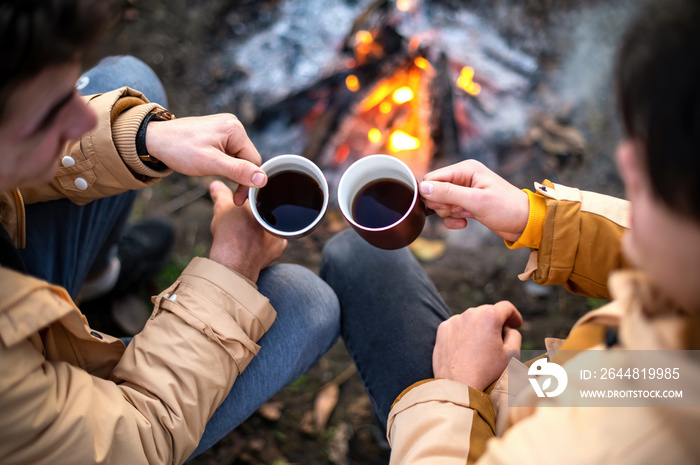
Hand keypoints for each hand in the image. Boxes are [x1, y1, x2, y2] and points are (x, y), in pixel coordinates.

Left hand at [146, 114, 266, 205]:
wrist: (154, 140)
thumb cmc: (179, 150)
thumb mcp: (210, 163)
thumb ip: (238, 171)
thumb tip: (263, 179)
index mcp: (235, 129)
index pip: (254, 161)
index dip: (248, 182)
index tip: (237, 199)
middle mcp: (233, 125)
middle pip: (247, 159)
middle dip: (238, 177)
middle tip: (227, 193)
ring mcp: (225, 129)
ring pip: (238, 158)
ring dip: (230, 171)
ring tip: (213, 176)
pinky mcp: (217, 134)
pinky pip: (229, 154)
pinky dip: (223, 165)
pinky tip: (211, 168)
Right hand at [207, 180, 285, 281]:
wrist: (235, 264)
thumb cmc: (230, 233)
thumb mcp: (222, 208)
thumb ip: (221, 194)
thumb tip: (215, 185)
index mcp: (269, 204)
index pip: (260, 194)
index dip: (246, 197)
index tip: (237, 202)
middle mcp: (279, 219)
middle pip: (265, 211)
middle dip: (253, 212)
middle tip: (239, 216)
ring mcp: (280, 236)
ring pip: (268, 227)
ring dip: (257, 227)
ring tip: (243, 230)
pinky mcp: (278, 251)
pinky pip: (269, 242)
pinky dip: (260, 241)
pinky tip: (250, 242)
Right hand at [419, 160, 528, 241]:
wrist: (525, 222)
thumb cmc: (506, 208)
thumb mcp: (476, 200)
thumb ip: (448, 193)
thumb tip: (423, 187)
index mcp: (465, 169)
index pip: (432, 178)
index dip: (433, 194)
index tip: (447, 205)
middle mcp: (463, 177)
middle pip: (434, 191)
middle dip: (443, 205)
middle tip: (460, 209)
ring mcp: (465, 191)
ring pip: (440, 203)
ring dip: (449, 213)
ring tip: (467, 215)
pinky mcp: (467, 204)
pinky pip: (449, 211)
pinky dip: (453, 219)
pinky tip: (465, 222)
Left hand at [432, 301, 521, 390]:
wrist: (457, 385)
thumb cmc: (487, 372)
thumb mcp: (511, 354)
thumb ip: (515, 335)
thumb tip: (508, 328)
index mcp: (489, 316)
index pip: (506, 307)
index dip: (514, 315)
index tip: (516, 324)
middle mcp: (470, 313)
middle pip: (488, 312)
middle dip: (496, 322)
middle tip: (500, 340)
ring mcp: (454, 320)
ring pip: (472, 319)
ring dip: (479, 327)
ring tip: (480, 348)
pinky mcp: (443, 329)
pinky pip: (457, 326)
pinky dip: (463, 333)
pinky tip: (466, 350)